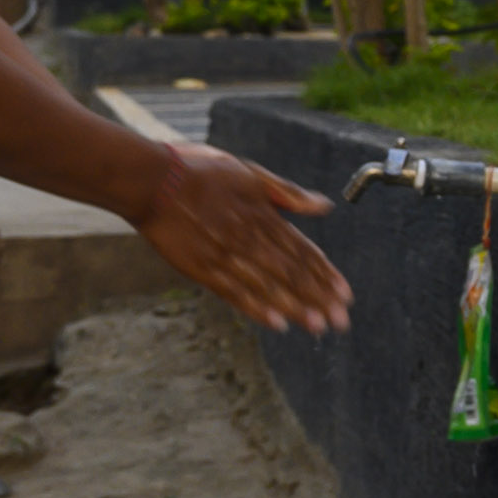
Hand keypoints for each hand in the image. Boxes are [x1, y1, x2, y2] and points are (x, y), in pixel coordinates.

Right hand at [129, 143, 352, 333]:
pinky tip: (276, 323)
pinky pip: (234, 292)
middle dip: (318, 297)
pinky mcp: (201, 269)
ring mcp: (226, 255)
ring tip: (317, 326)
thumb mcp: (250, 173)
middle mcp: (249, 237)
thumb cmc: (199, 170)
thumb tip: (324, 205)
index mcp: (263, 214)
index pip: (302, 250)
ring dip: (295, 307)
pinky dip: (257, 307)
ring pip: (268, 285)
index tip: (345, 294)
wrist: (152, 179)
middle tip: (340, 321)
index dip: (325, 273)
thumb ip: (287, 194)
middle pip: (291, 272)